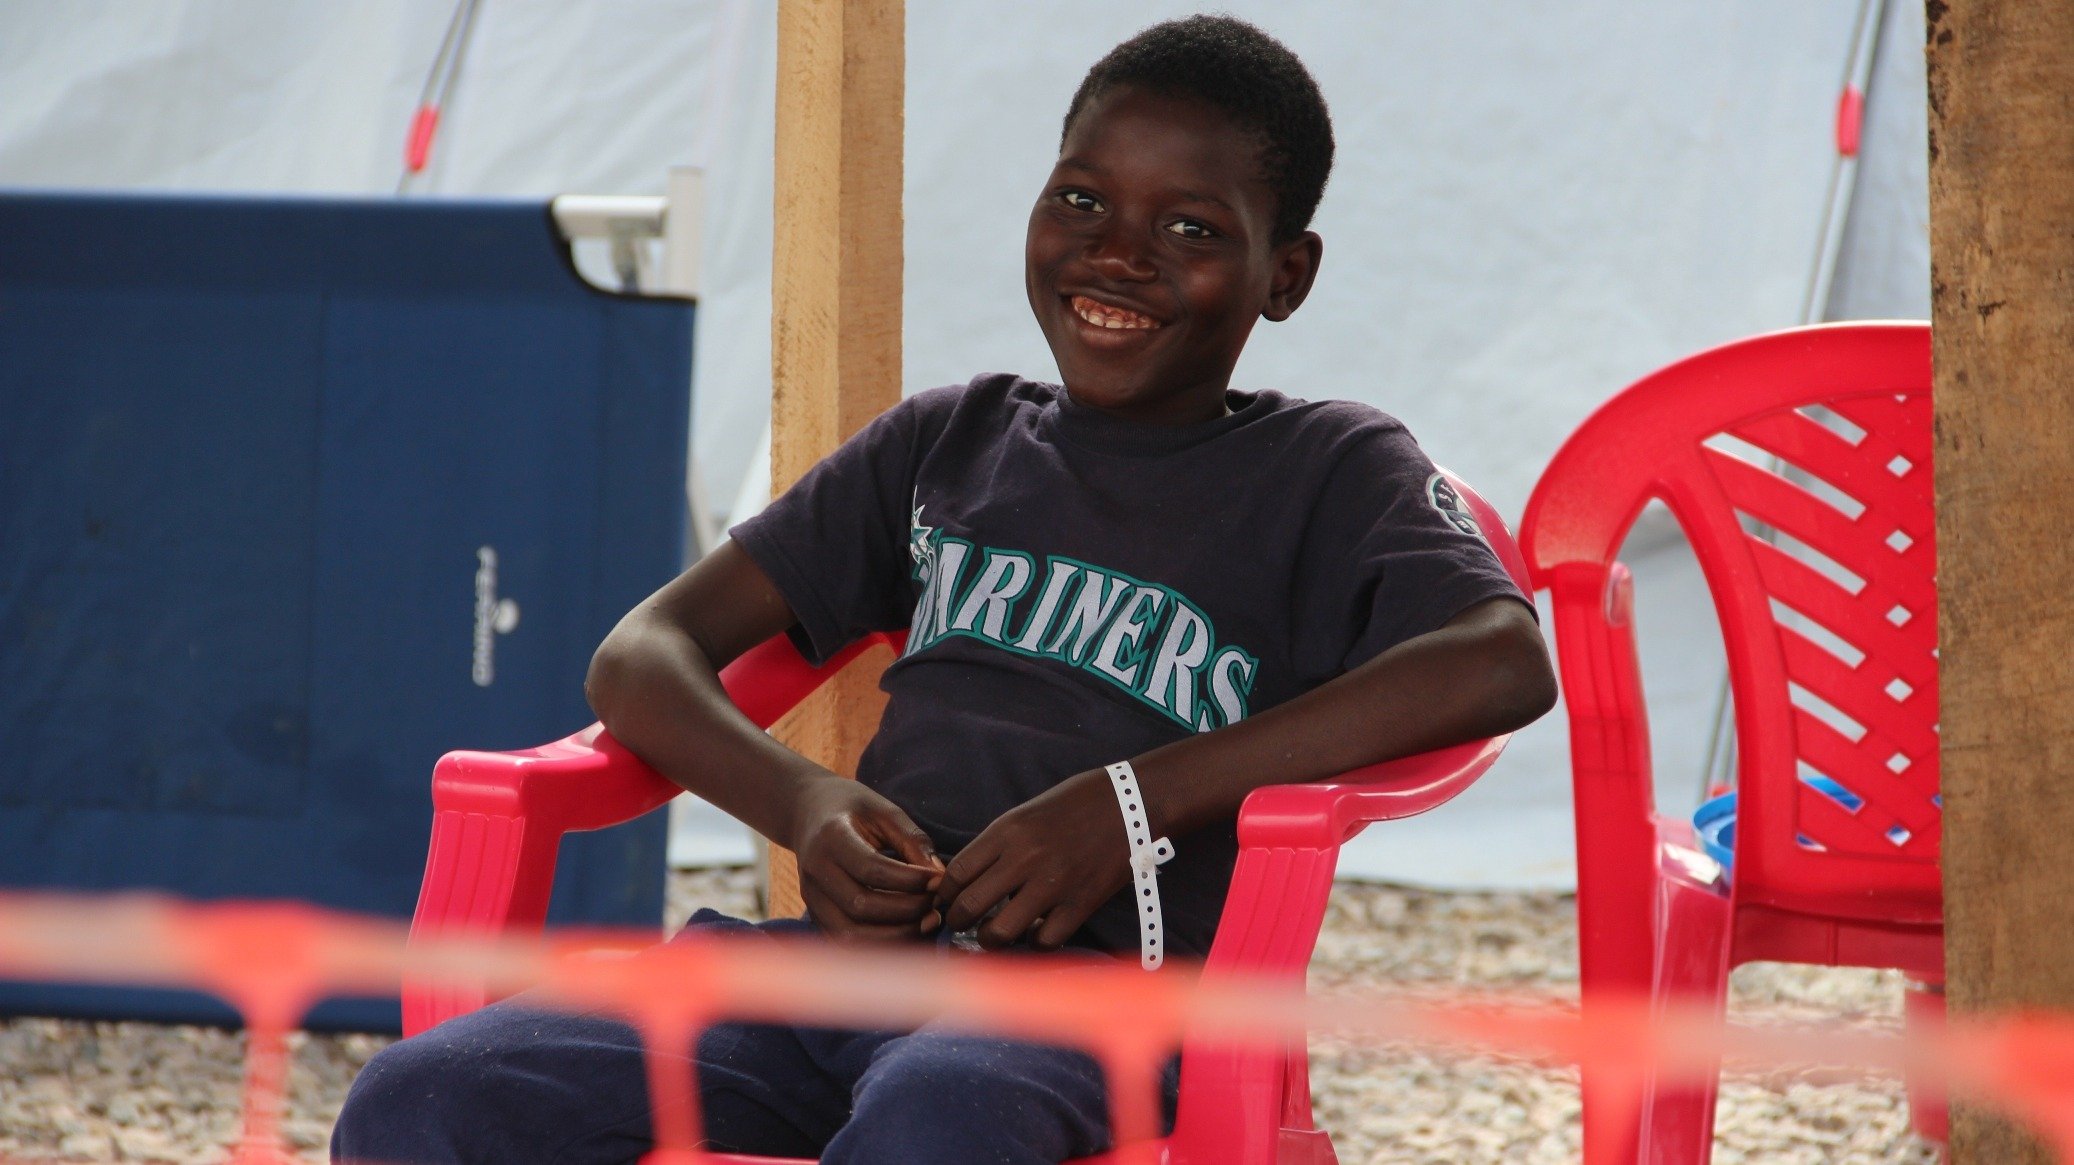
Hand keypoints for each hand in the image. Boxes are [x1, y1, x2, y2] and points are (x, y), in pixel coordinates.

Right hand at [788, 776, 944, 941]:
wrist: (807, 812)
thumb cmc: (852, 808)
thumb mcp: (885, 810)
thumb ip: (913, 841)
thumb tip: (940, 877)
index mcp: (831, 836)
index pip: (871, 868)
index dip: (909, 881)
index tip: (938, 881)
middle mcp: (815, 871)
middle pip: (861, 906)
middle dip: (906, 911)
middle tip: (935, 905)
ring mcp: (811, 897)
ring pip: (850, 935)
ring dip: (894, 935)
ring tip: (925, 922)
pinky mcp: (814, 915)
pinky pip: (845, 943)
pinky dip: (878, 945)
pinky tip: (905, 931)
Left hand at [935, 768, 1131, 951]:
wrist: (1133, 802)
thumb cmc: (1078, 802)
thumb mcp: (1027, 812)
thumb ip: (999, 845)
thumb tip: (971, 879)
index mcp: (1008, 831)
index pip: (956, 873)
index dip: (944, 895)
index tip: (946, 901)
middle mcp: (1025, 858)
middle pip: (970, 906)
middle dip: (956, 922)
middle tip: (959, 925)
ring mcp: (1053, 884)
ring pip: (1001, 931)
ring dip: (989, 939)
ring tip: (991, 935)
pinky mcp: (1081, 903)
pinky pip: (1044, 940)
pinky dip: (1034, 943)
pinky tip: (1034, 933)